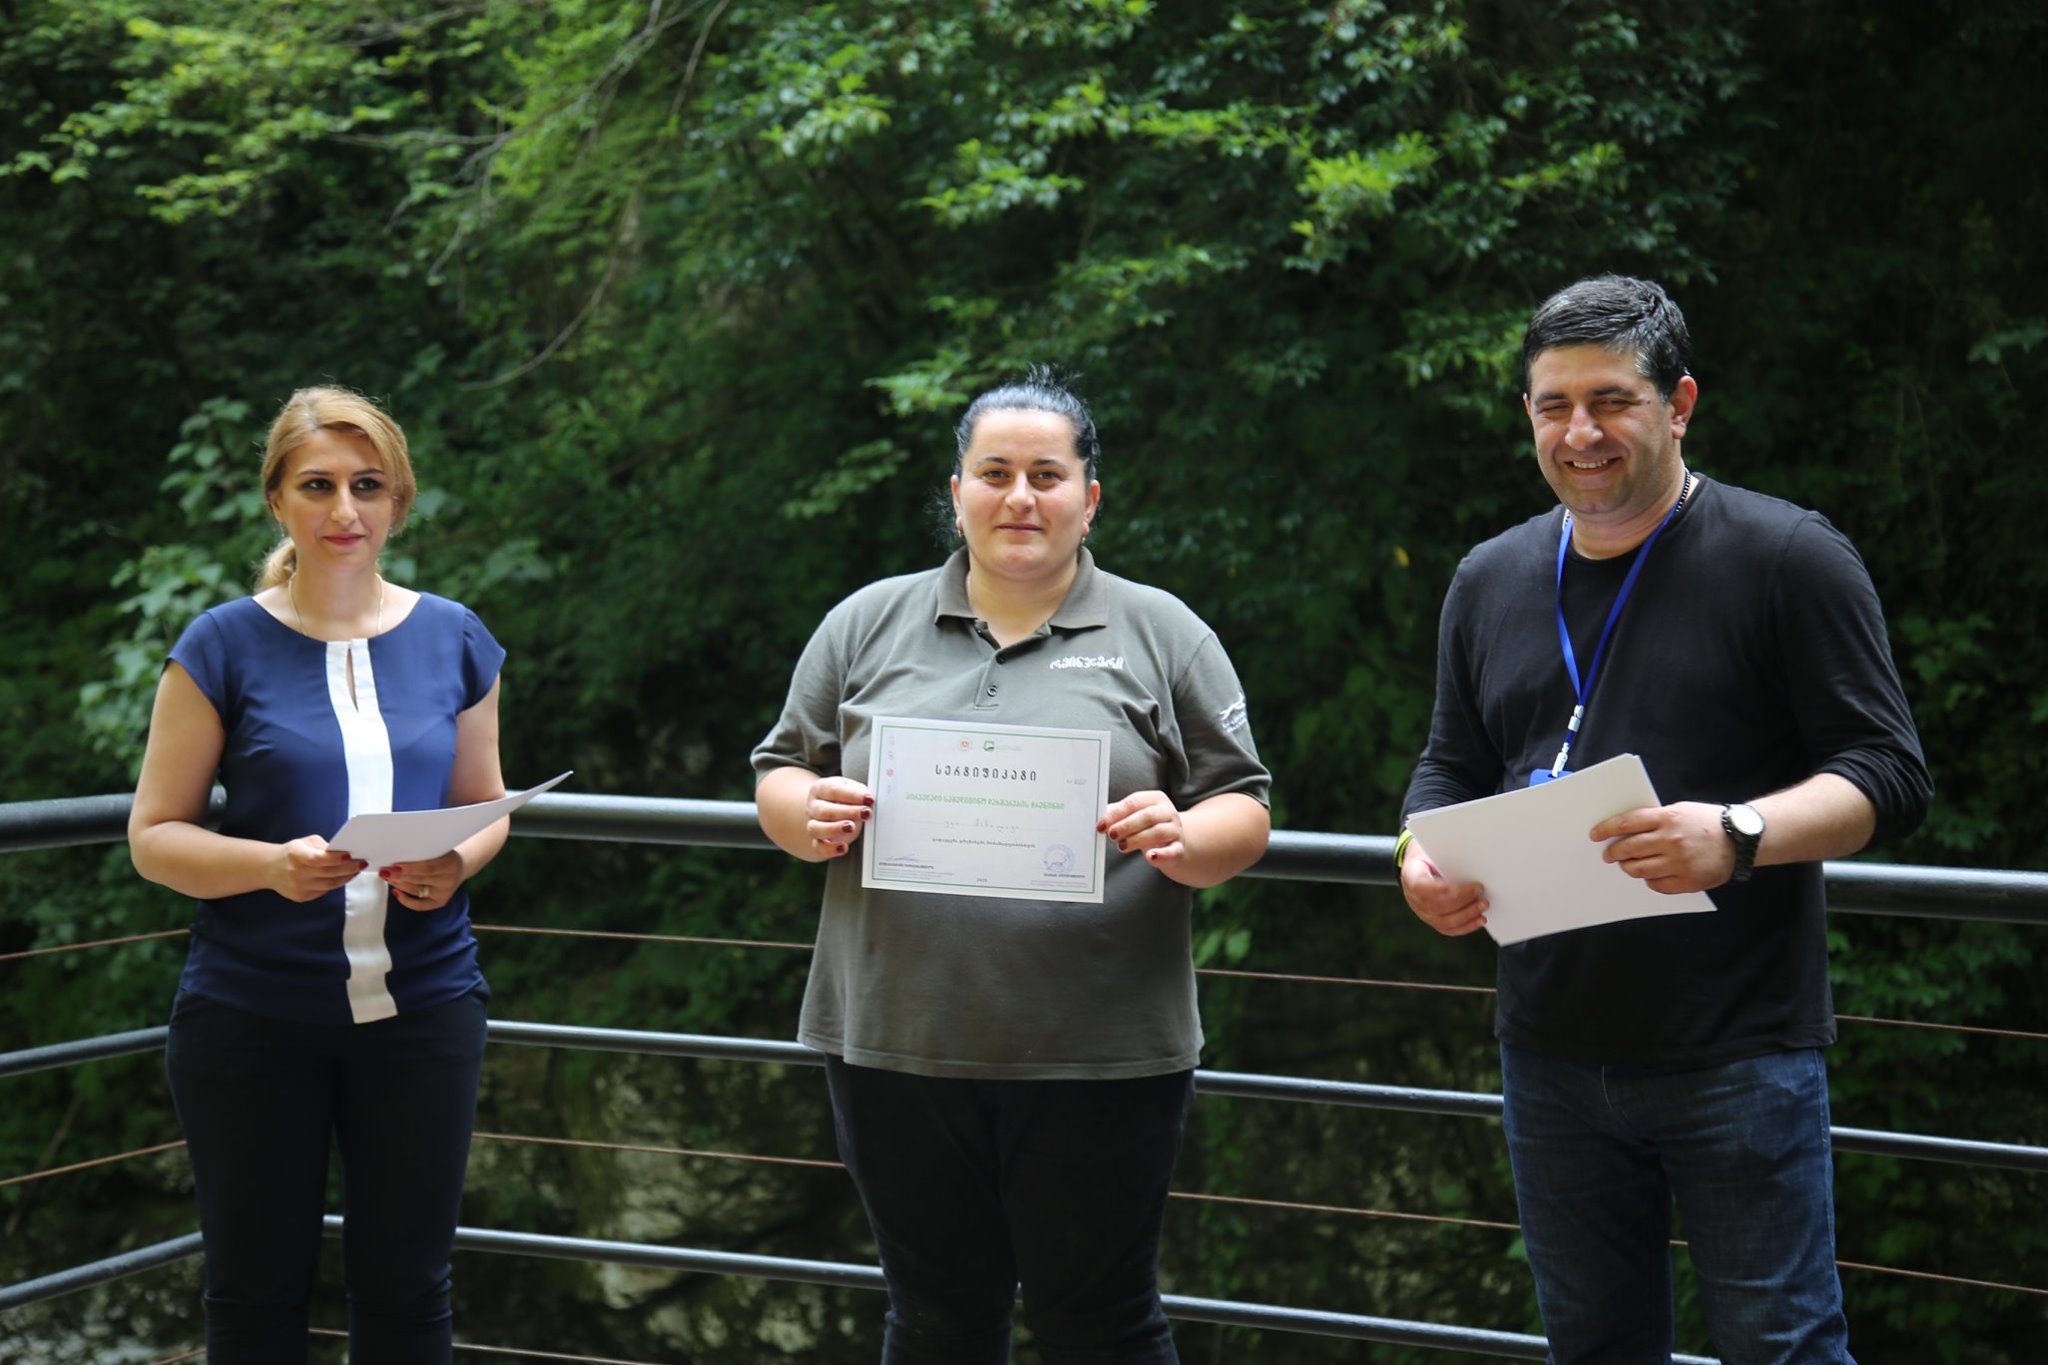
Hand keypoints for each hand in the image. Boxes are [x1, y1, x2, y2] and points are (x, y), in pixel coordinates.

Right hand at [274, 835, 367, 902]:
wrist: (270, 868)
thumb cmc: (292, 852)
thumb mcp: (305, 842)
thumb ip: (323, 846)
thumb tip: (345, 853)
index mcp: (296, 855)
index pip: (318, 859)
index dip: (335, 858)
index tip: (350, 855)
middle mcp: (296, 872)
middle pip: (327, 873)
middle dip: (348, 868)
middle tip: (362, 863)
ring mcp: (298, 887)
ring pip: (329, 884)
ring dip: (346, 877)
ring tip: (356, 870)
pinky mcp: (301, 897)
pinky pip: (323, 891)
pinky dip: (335, 884)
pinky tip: (343, 877)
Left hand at [377, 849, 468, 910]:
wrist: (461, 865)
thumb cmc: (445, 855)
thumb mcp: (439, 849)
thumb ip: (423, 853)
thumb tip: (398, 856)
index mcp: (450, 865)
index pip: (428, 868)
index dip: (410, 868)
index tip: (394, 865)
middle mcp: (448, 881)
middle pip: (419, 880)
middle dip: (399, 876)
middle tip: (385, 871)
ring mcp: (444, 893)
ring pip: (416, 891)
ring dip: (399, 884)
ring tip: (387, 877)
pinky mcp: (440, 902)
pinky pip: (420, 905)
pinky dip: (406, 900)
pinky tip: (396, 892)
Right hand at [803, 776, 872, 858]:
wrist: (832, 813)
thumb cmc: (843, 799)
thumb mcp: (852, 789)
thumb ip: (860, 792)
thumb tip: (868, 799)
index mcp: (821, 789)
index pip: (832, 790)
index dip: (852, 795)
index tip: (869, 799)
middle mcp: (813, 807)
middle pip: (824, 810)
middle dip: (847, 812)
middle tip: (865, 813)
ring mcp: (813, 825)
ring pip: (815, 828)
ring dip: (834, 829)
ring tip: (852, 828)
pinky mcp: (817, 842)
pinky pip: (819, 847)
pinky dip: (830, 849)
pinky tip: (843, 847)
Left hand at [1099, 790, 1185, 870]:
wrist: (1171, 841)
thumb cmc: (1148, 826)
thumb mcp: (1134, 817)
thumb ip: (1118, 816)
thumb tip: (1101, 820)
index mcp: (1155, 799)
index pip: (1134, 802)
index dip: (1116, 813)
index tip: (1102, 824)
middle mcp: (1168, 812)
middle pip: (1147, 816)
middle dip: (1126, 826)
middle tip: (1112, 834)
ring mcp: (1175, 830)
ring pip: (1158, 832)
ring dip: (1137, 840)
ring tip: (1122, 846)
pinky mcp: (1179, 847)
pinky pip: (1173, 850)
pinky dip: (1161, 854)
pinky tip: (1150, 857)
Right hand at [1400, 841, 1488, 936]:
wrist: (1418, 865)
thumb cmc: (1429, 854)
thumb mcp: (1433, 848)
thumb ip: (1447, 855)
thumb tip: (1473, 861)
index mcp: (1411, 876)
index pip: (1422, 886)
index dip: (1441, 889)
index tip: (1465, 885)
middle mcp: (1414, 898)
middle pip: (1436, 906)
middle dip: (1462, 900)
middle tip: (1480, 891)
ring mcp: (1422, 912)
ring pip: (1444, 921)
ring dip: (1467, 915)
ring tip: (1483, 905)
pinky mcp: (1433, 920)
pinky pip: (1449, 929)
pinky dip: (1466, 926)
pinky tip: (1480, 919)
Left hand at [1591, 801, 1734, 892]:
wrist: (1741, 839)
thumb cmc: (1707, 822)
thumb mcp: (1680, 810)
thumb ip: (1655, 820)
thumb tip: (1626, 830)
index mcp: (1667, 818)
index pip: (1626, 823)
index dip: (1606, 829)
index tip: (1595, 835)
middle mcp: (1670, 840)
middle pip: (1629, 849)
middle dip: (1613, 852)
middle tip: (1608, 855)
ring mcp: (1679, 862)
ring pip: (1639, 869)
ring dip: (1629, 868)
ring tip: (1628, 865)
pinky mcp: (1688, 881)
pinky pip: (1657, 885)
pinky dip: (1650, 881)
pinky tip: (1651, 875)